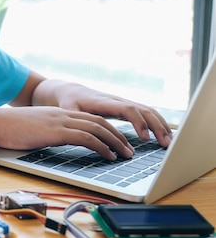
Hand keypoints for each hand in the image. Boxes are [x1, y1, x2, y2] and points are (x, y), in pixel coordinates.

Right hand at [0, 106, 134, 159]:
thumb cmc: (7, 130)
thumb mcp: (31, 130)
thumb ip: (45, 133)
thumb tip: (49, 142)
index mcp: (57, 114)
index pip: (89, 118)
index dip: (107, 129)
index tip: (116, 140)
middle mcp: (63, 115)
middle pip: (99, 122)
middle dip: (118, 135)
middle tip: (128, 148)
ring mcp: (60, 121)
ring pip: (98, 129)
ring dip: (115, 142)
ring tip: (125, 154)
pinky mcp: (57, 131)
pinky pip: (87, 138)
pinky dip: (102, 146)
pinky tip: (108, 155)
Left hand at [49, 81, 173, 147]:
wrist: (72, 92)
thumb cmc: (69, 103)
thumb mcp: (69, 111)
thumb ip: (78, 120)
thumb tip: (87, 134)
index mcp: (106, 102)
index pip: (129, 109)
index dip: (139, 123)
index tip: (144, 138)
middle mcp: (119, 101)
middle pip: (144, 110)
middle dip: (157, 127)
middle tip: (164, 144)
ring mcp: (124, 104)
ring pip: (148, 111)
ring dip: (160, 126)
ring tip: (167, 143)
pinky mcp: (126, 108)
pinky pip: (145, 114)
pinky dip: (156, 124)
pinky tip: (162, 137)